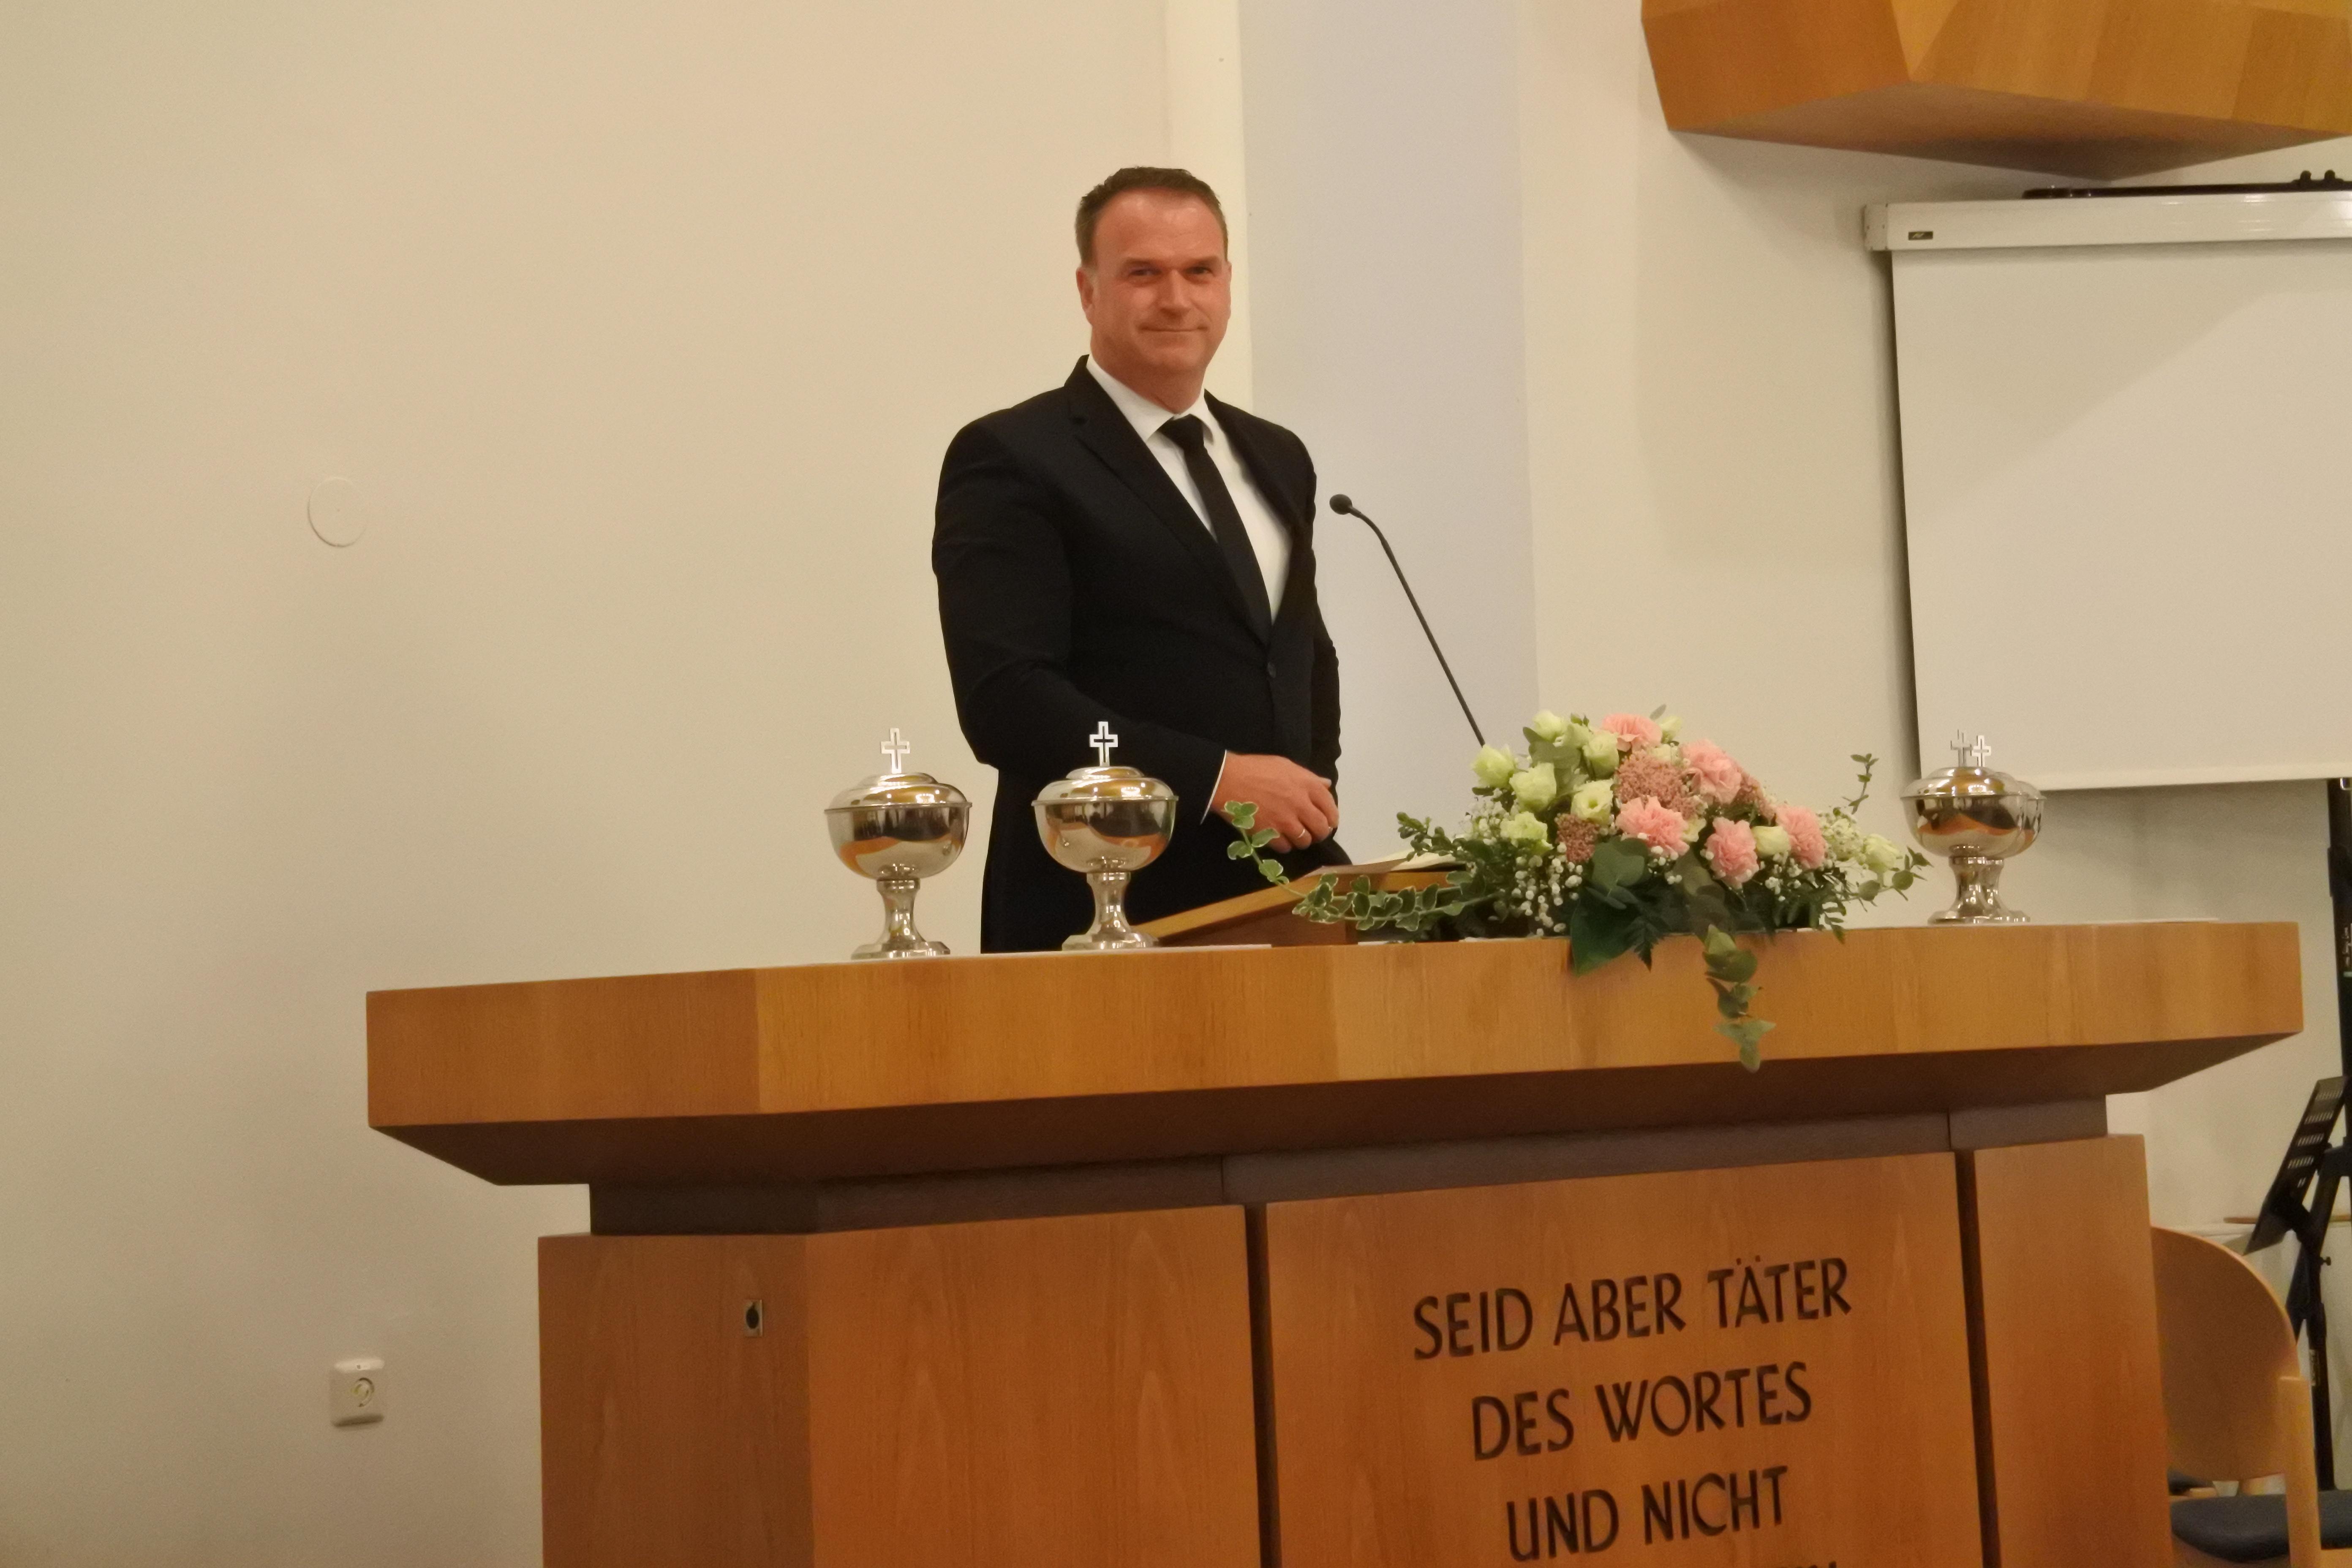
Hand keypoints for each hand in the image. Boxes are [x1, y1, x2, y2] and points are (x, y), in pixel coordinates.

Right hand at [1213, 753, 1337, 853]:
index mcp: (1306, 785)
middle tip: (1312, 833)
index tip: (1328, 823)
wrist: (1227, 780)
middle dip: (1319, 833)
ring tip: (1294, 836)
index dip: (1332, 818)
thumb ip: (1308, 778)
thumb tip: (1326, 785)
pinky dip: (1284, 845)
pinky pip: (1286, 847)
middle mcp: (1301, 804)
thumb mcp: (1285, 765)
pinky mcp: (1270, 834)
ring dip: (1302, 840)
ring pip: (1305, 841)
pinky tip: (1279, 838)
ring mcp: (1286, 821)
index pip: (1330, 807)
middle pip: (1321, 828)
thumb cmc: (1255, 768)